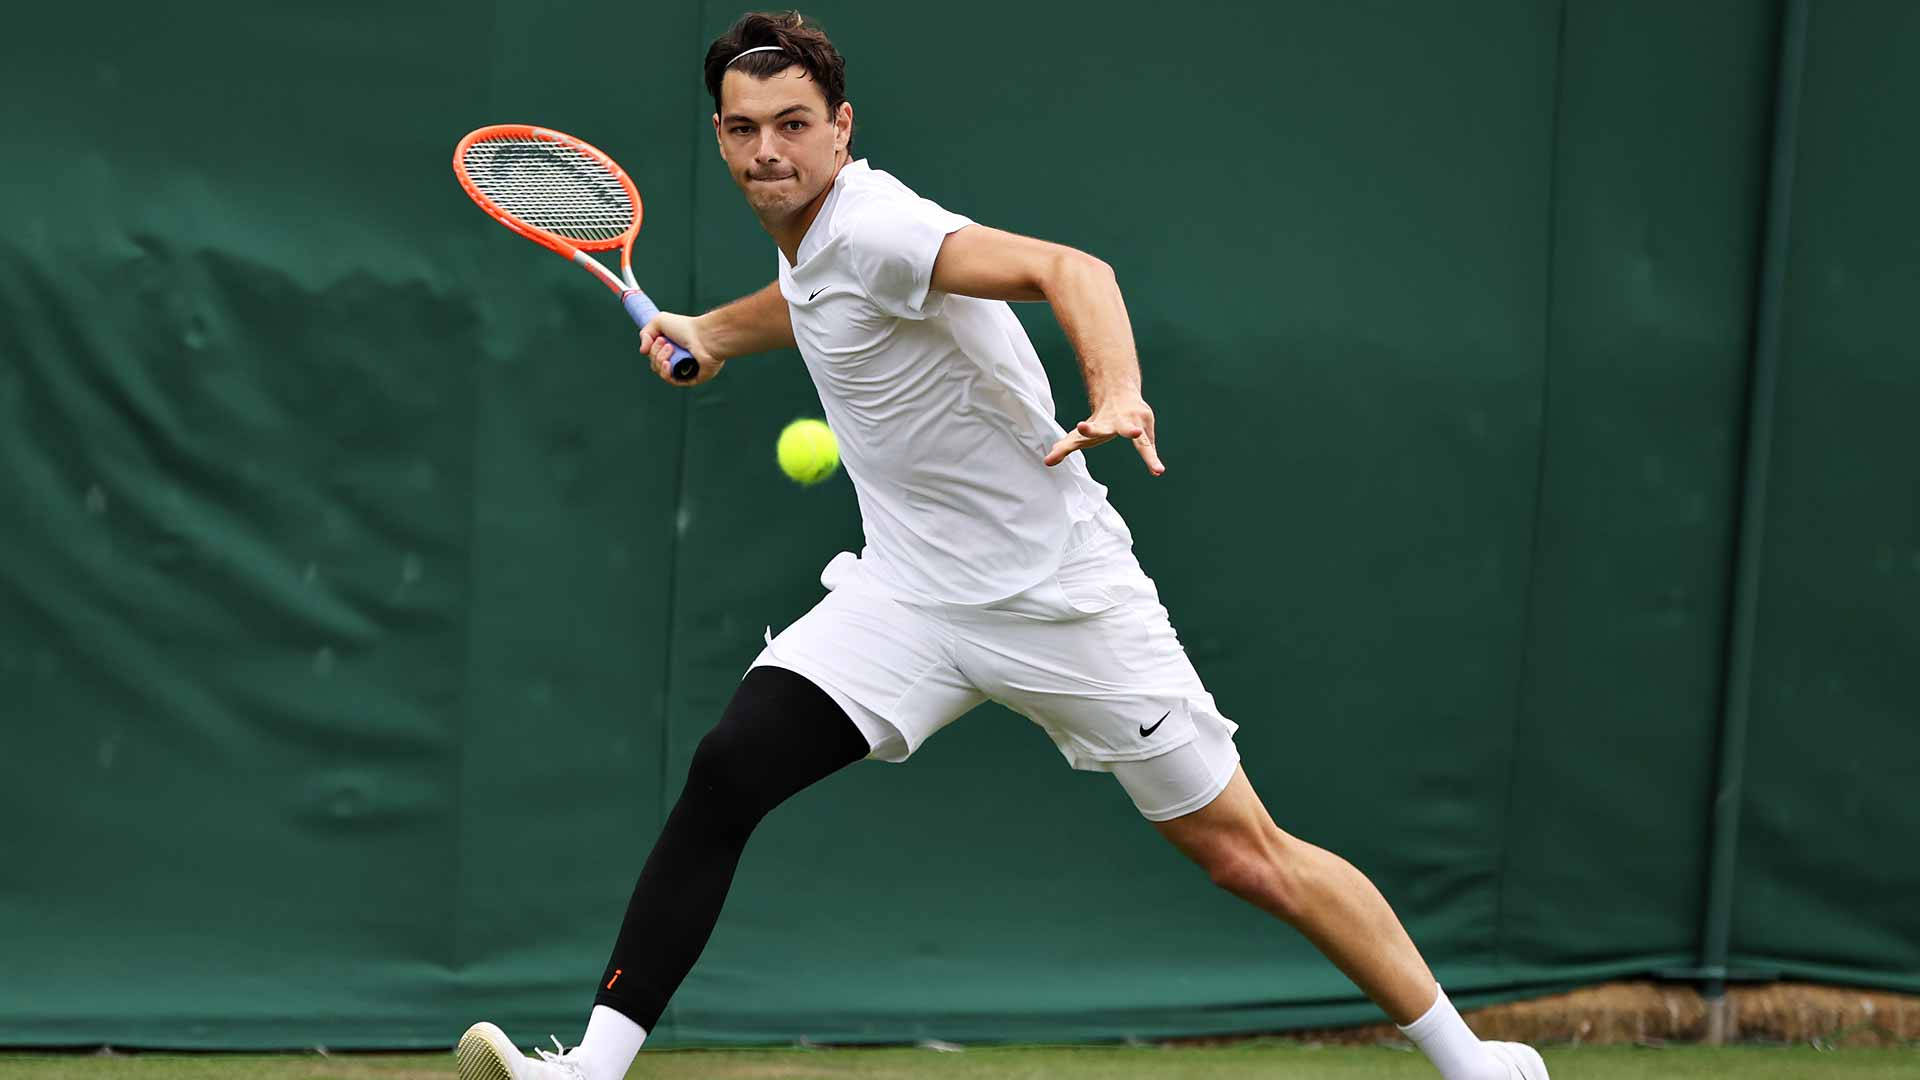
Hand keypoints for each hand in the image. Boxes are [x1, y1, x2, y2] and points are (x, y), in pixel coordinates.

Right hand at [639, 312, 724, 386]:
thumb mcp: (659, 321)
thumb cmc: (686, 327)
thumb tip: (643, 352)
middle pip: (655, 364)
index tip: (661, 338)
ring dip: (660, 360)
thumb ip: (645, 333)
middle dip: (656, 353)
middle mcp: (677, 359)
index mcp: (671, 348)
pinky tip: (668, 364)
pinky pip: (673, 382)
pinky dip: (667, 373)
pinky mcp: (692, 378)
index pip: (653, 355)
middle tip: (668, 343)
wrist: (705, 336)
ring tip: (671, 349)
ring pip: (662, 373)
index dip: (652, 349)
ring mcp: (684, 369)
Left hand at [1044, 396, 1164, 475]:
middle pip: (1104, 428)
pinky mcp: (1146, 424)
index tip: (1080, 427)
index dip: (1081, 433)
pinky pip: (1148, 447)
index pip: (1086, 432)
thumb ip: (1066, 447)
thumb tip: (1047, 462)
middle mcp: (1113, 423)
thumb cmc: (1101, 420)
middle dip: (1097, 429)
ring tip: (1137, 433)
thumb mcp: (1082, 435)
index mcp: (1097, 426)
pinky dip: (1152, 460)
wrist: (1120, 392)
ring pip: (1133, 434)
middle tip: (1085, 427)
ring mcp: (1131, 422)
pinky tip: (1157, 471)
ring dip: (1134, 437)